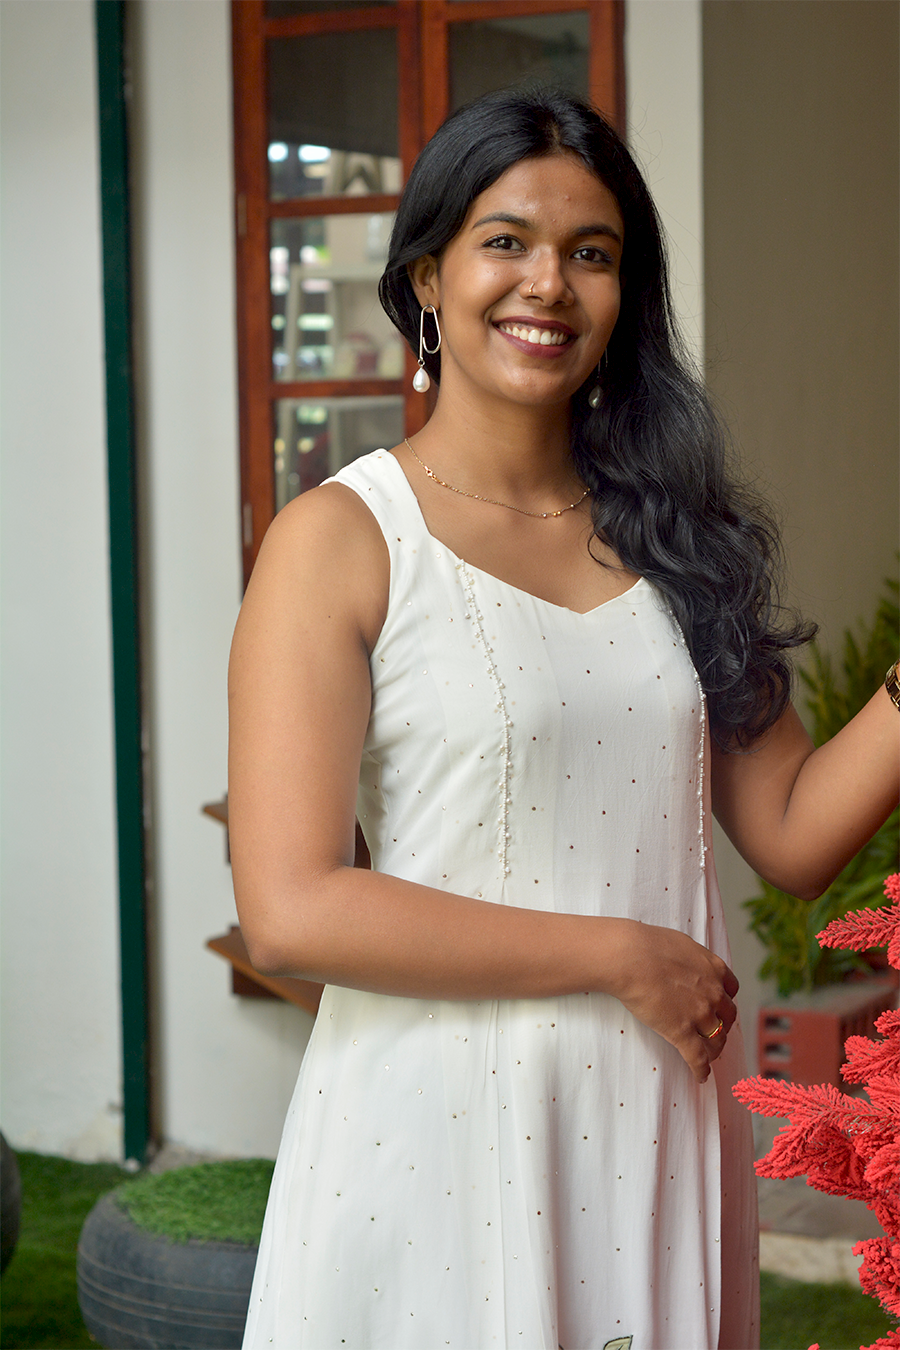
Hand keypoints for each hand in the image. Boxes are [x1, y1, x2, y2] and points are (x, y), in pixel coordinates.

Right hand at [609, 920, 738, 1082]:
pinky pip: (697, 1057)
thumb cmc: (646, 945)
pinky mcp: (682, 1032)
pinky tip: (700, 1076)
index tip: (718, 1006)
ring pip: (717, 1040)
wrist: (630, 957)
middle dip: (722, 1025)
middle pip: (727, 1017)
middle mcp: (713, 993)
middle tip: (713, 1031)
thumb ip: (692, 958)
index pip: (731, 990)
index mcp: (714, 968)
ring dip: (714, 1049)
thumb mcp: (680, 944)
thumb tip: (686, 963)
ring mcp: (700, 1014)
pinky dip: (701, 1069)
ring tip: (708, 1056)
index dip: (724, 1000)